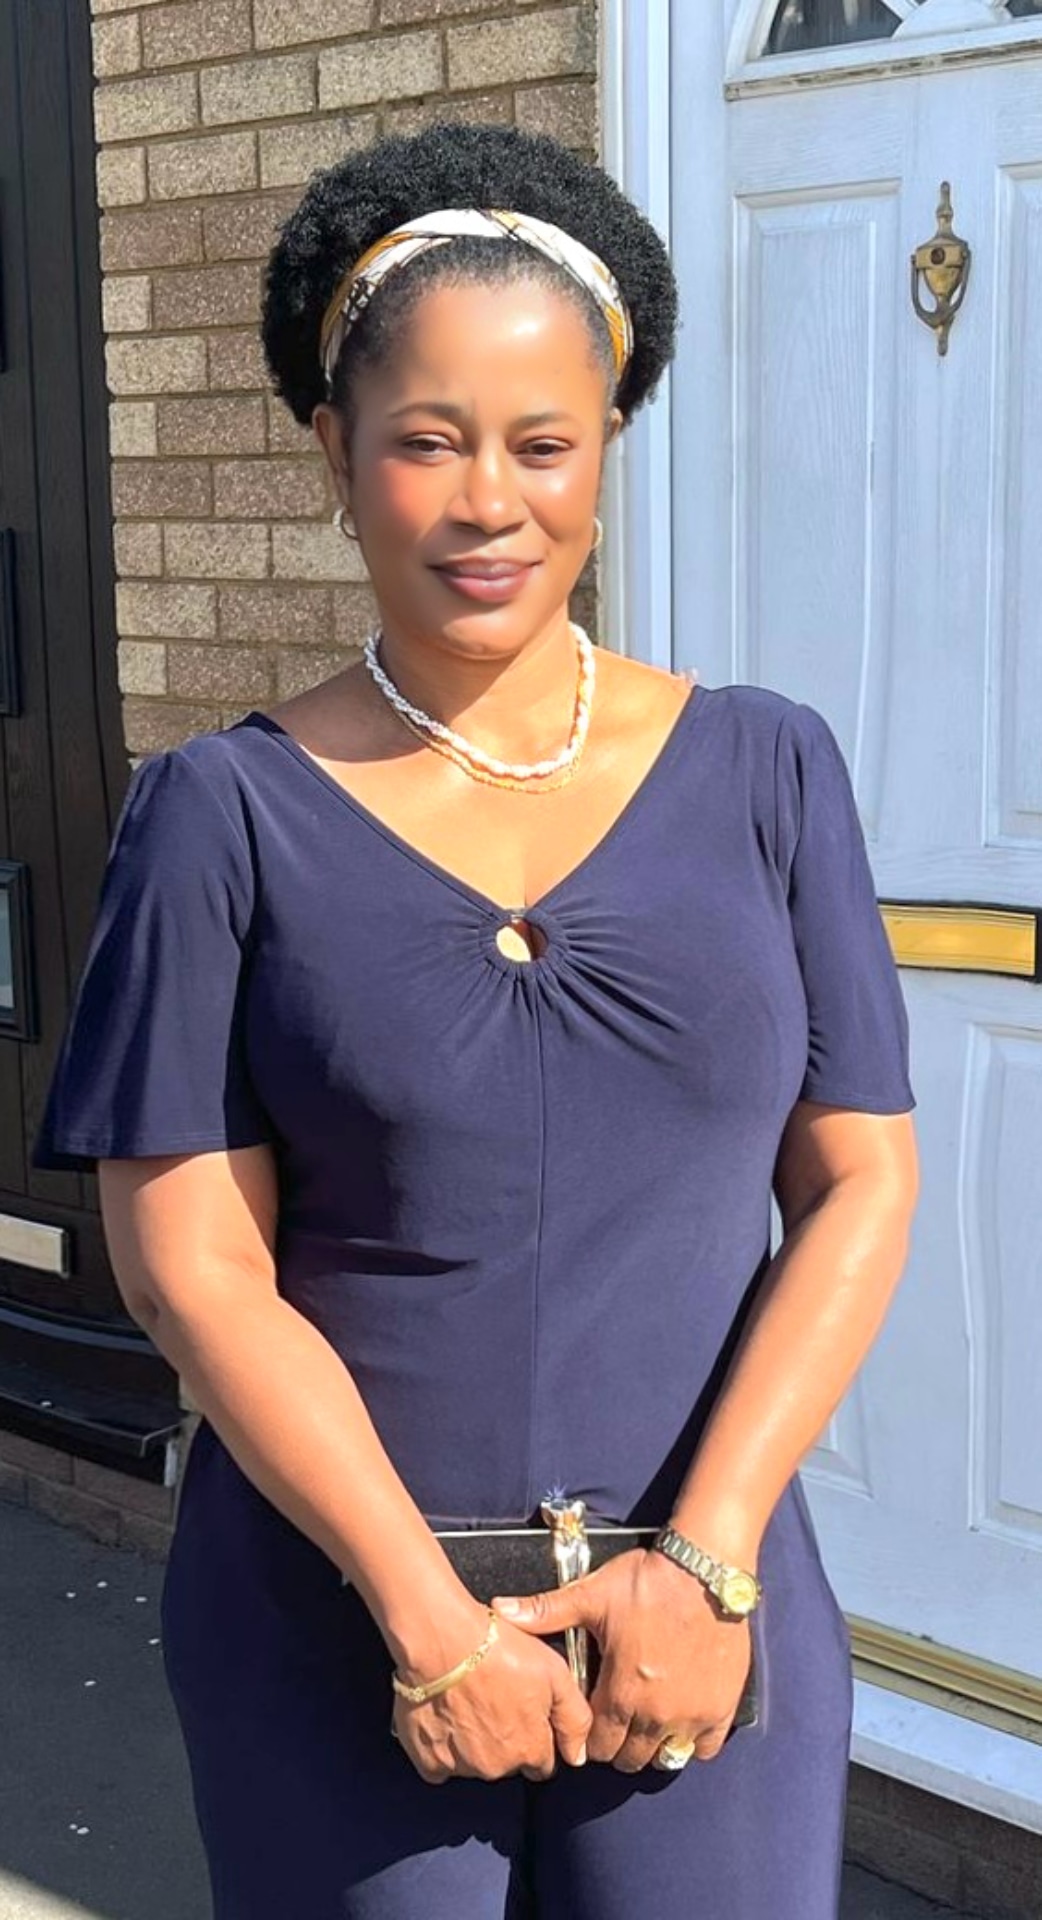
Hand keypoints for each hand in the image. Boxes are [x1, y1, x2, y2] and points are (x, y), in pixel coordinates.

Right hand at [391, 1599, 591, 1785]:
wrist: (440, 1639)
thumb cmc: (497, 1649)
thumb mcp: (554, 1672)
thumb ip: (574, 1718)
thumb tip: (578, 1755)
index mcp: (529, 1749)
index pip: (542, 1763)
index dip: (537, 1738)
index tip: (525, 1713)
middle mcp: (496, 1767)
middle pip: (507, 1763)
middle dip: (505, 1739)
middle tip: (495, 1698)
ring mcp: (460, 1766)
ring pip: (474, 1762)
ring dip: (474, 1741)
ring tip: (467, 1700)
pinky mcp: (427, 1759)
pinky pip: (438, 1764)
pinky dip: (441, 1746)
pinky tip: (443, 1715)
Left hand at [492, 1550, 752, 1771]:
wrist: (705, 1569)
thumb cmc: (647, 1581)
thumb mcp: (593, 1595)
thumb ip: (546, 1611)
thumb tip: (500, 1610)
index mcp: (620, 1693)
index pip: (596, 1745)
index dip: (589, 1736)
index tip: (592, 1719)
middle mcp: (654, 1715)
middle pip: (629, 1758)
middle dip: (618, 1745)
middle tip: (618, 1721)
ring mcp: (691, 1715)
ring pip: (664, 1757)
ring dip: (652, 1746)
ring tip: (648, 1722)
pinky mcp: (721, 1707)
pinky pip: (705, 1748)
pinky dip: (693, 1741)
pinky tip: (683, 1720)